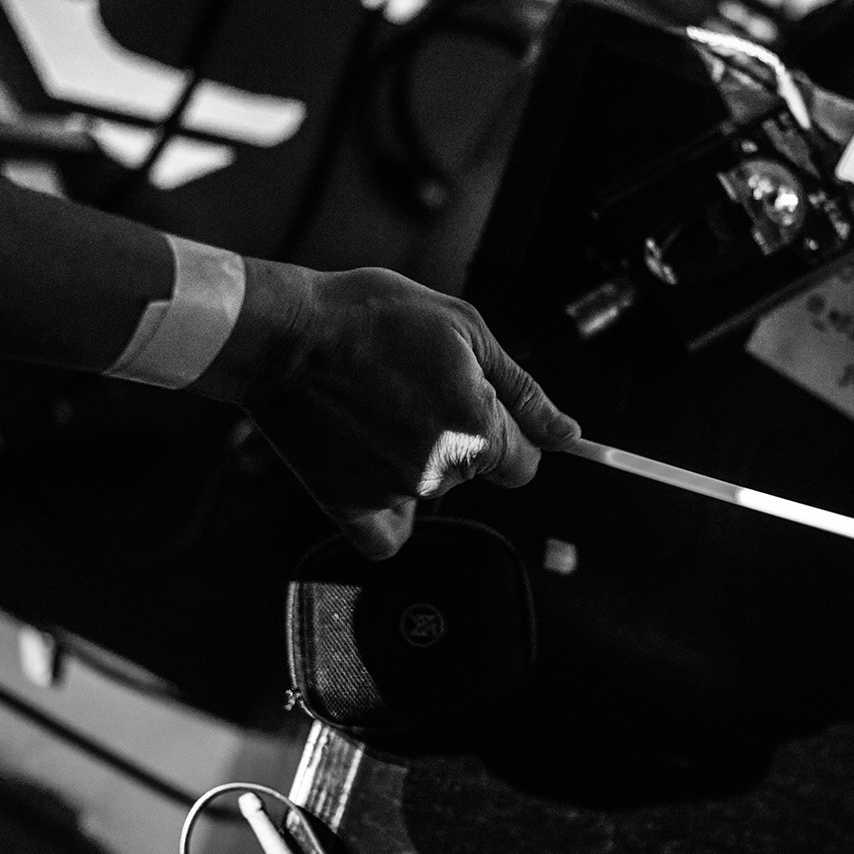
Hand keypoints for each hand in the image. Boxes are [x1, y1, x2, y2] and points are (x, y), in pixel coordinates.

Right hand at [212, 262, 579, 557]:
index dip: (508, 429)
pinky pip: (385, 536)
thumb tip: (567, 433)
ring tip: (379, 405)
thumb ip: (523, 391)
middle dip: (459, 436)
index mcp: (477, 432)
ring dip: (417, 460)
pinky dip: (386, 511)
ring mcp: (391, 494)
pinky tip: (374, 468)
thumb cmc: (371, 317)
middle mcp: (439, 473)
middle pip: (474, 473)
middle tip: (415, 386)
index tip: (480, 404)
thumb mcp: (465, 329)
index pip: (523, 462)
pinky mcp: (345, 505)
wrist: (286, 334)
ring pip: (430, 492)